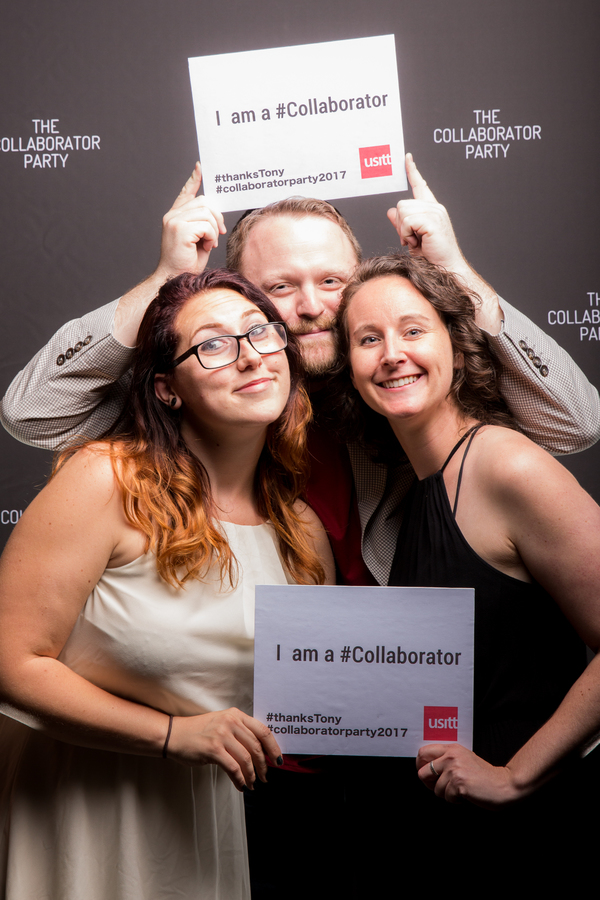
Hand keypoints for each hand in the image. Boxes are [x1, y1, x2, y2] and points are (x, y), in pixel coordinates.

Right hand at [156, 162, 226, 279]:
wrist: (176, 279)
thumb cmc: (188, 262)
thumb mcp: (197, 238)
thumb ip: (202, 222)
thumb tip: (214, 211)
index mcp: (175, 216)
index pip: (185, 193)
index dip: (193, 180)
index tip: (199, 167)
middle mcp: (172, 215)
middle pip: (204, 202)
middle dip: (216, 217)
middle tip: (218, 234)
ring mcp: (174, 221)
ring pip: (207, 214)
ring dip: (213, 230)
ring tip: (208, 243)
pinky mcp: (180, 229)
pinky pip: (206, 225)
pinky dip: (210, 237)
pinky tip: (206, 247)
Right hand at [168, 708, 281, 791]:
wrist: (174, 734)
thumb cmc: (198, 732)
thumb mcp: (221, 724)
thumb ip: (239, 732)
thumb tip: (260, 752)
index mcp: (235, 715)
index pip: (263, 730)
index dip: (273, 747)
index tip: (278, 760)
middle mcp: (230, 722)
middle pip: (257, 746)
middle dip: (264, 765)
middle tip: (265, 777)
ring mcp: (222, 735)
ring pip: (246, 759)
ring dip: (252, 775)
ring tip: (251, 783)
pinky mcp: (213, 749)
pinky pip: (233, 768)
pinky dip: (240, 779)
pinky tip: (241, 785)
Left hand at [387, 154, 465, 270]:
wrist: (445, 269)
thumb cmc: (431, 257)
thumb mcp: (411, 238)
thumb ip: (401, 223)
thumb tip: (390, 211)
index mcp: (431, 209)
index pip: (420, 185)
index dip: (412, 171)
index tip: (407, 158)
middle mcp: (434, 207)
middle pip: (402, 204)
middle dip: (400, 224)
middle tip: (411, 239)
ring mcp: (435, 212)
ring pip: (403, 212)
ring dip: (403, 231)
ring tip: (416, 242)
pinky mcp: (432, 220)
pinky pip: (407, 221)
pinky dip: (406, 234)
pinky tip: (417, 242)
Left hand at [416, 743, 524, 808]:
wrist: (504, 784)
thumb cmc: (484, 775)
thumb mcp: (464, 759)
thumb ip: (447, 760)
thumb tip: (424, 770)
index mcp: (451, 748)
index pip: (423, 753)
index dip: (420, 766)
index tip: (427, 775)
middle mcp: (451, 756)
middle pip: (422, 773)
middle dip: (430, 784)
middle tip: (443, 788)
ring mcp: (454, 770)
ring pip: (435, 789)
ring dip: (447, 794)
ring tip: (461, 790)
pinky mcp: (459, 783)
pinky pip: (447, 797)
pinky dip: (456, 800)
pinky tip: (466, 795)